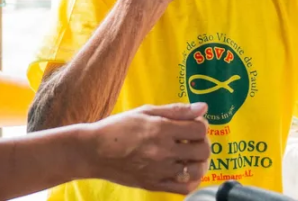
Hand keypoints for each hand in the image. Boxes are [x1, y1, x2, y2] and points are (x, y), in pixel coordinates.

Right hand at [87, 103, 209, 194]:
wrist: (95, 151)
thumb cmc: (118, 127)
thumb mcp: (145, 111)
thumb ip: (175, 110)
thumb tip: (203, 108)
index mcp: (161, 129)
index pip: (200, 129)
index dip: (201, 125)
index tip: (192, 125)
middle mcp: (163, 151)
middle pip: (203, 150)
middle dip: (202, 143)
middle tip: (191, 140)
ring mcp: (160, 170)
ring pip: (197, 170)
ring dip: (198, 162)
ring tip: (189, 156)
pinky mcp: (155, 185)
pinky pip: (184, 188)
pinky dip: (190, 180)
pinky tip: (184, 171)